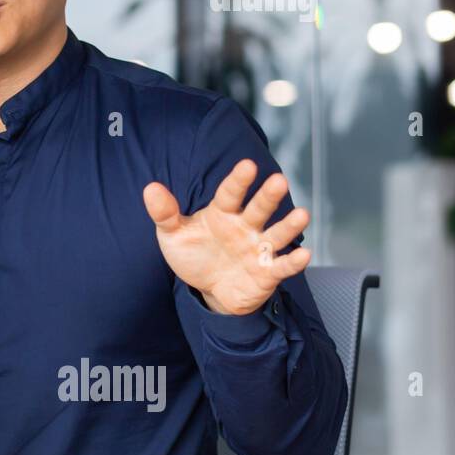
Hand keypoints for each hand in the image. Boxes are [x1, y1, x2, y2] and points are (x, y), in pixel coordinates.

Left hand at [142, 158, 311, 315]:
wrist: (209, 289)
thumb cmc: (195, 254)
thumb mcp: (173, 235)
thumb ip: (164, 213)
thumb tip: (150, 188)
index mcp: (222, 213)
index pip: (230, 193)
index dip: (238, 180)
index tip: (247, 165)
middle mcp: (245, 227)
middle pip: (258, 209)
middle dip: (268, 196)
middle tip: (279, 180)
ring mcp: (258, 249)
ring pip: (277, 234)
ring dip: (290, 225)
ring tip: (302, 214)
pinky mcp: (268, 273)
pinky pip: (282, 266)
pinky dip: (293, 261)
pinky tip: (304, 255)